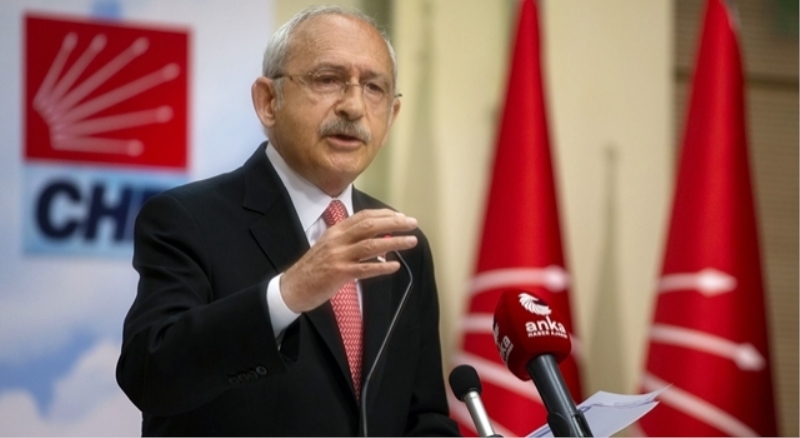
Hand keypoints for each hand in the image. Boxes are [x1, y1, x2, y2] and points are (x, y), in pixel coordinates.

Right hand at [280, 209, 418, 312]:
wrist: (292, 287)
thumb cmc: (313, 268)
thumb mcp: (329, 246)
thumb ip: (349, 240)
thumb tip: (376, 240)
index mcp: (336, 231)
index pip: (364, 216)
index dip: (385, 214)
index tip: (401, 216)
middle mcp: (338, 240)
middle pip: (370, 226)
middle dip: (394, 223)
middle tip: (412, 224)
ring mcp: (339, 256)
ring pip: (371, 245)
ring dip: (394, 242)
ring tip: (411, 241)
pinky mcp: (339, 273)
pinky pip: (365, 268)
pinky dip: (381, 266)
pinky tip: (394, 266)